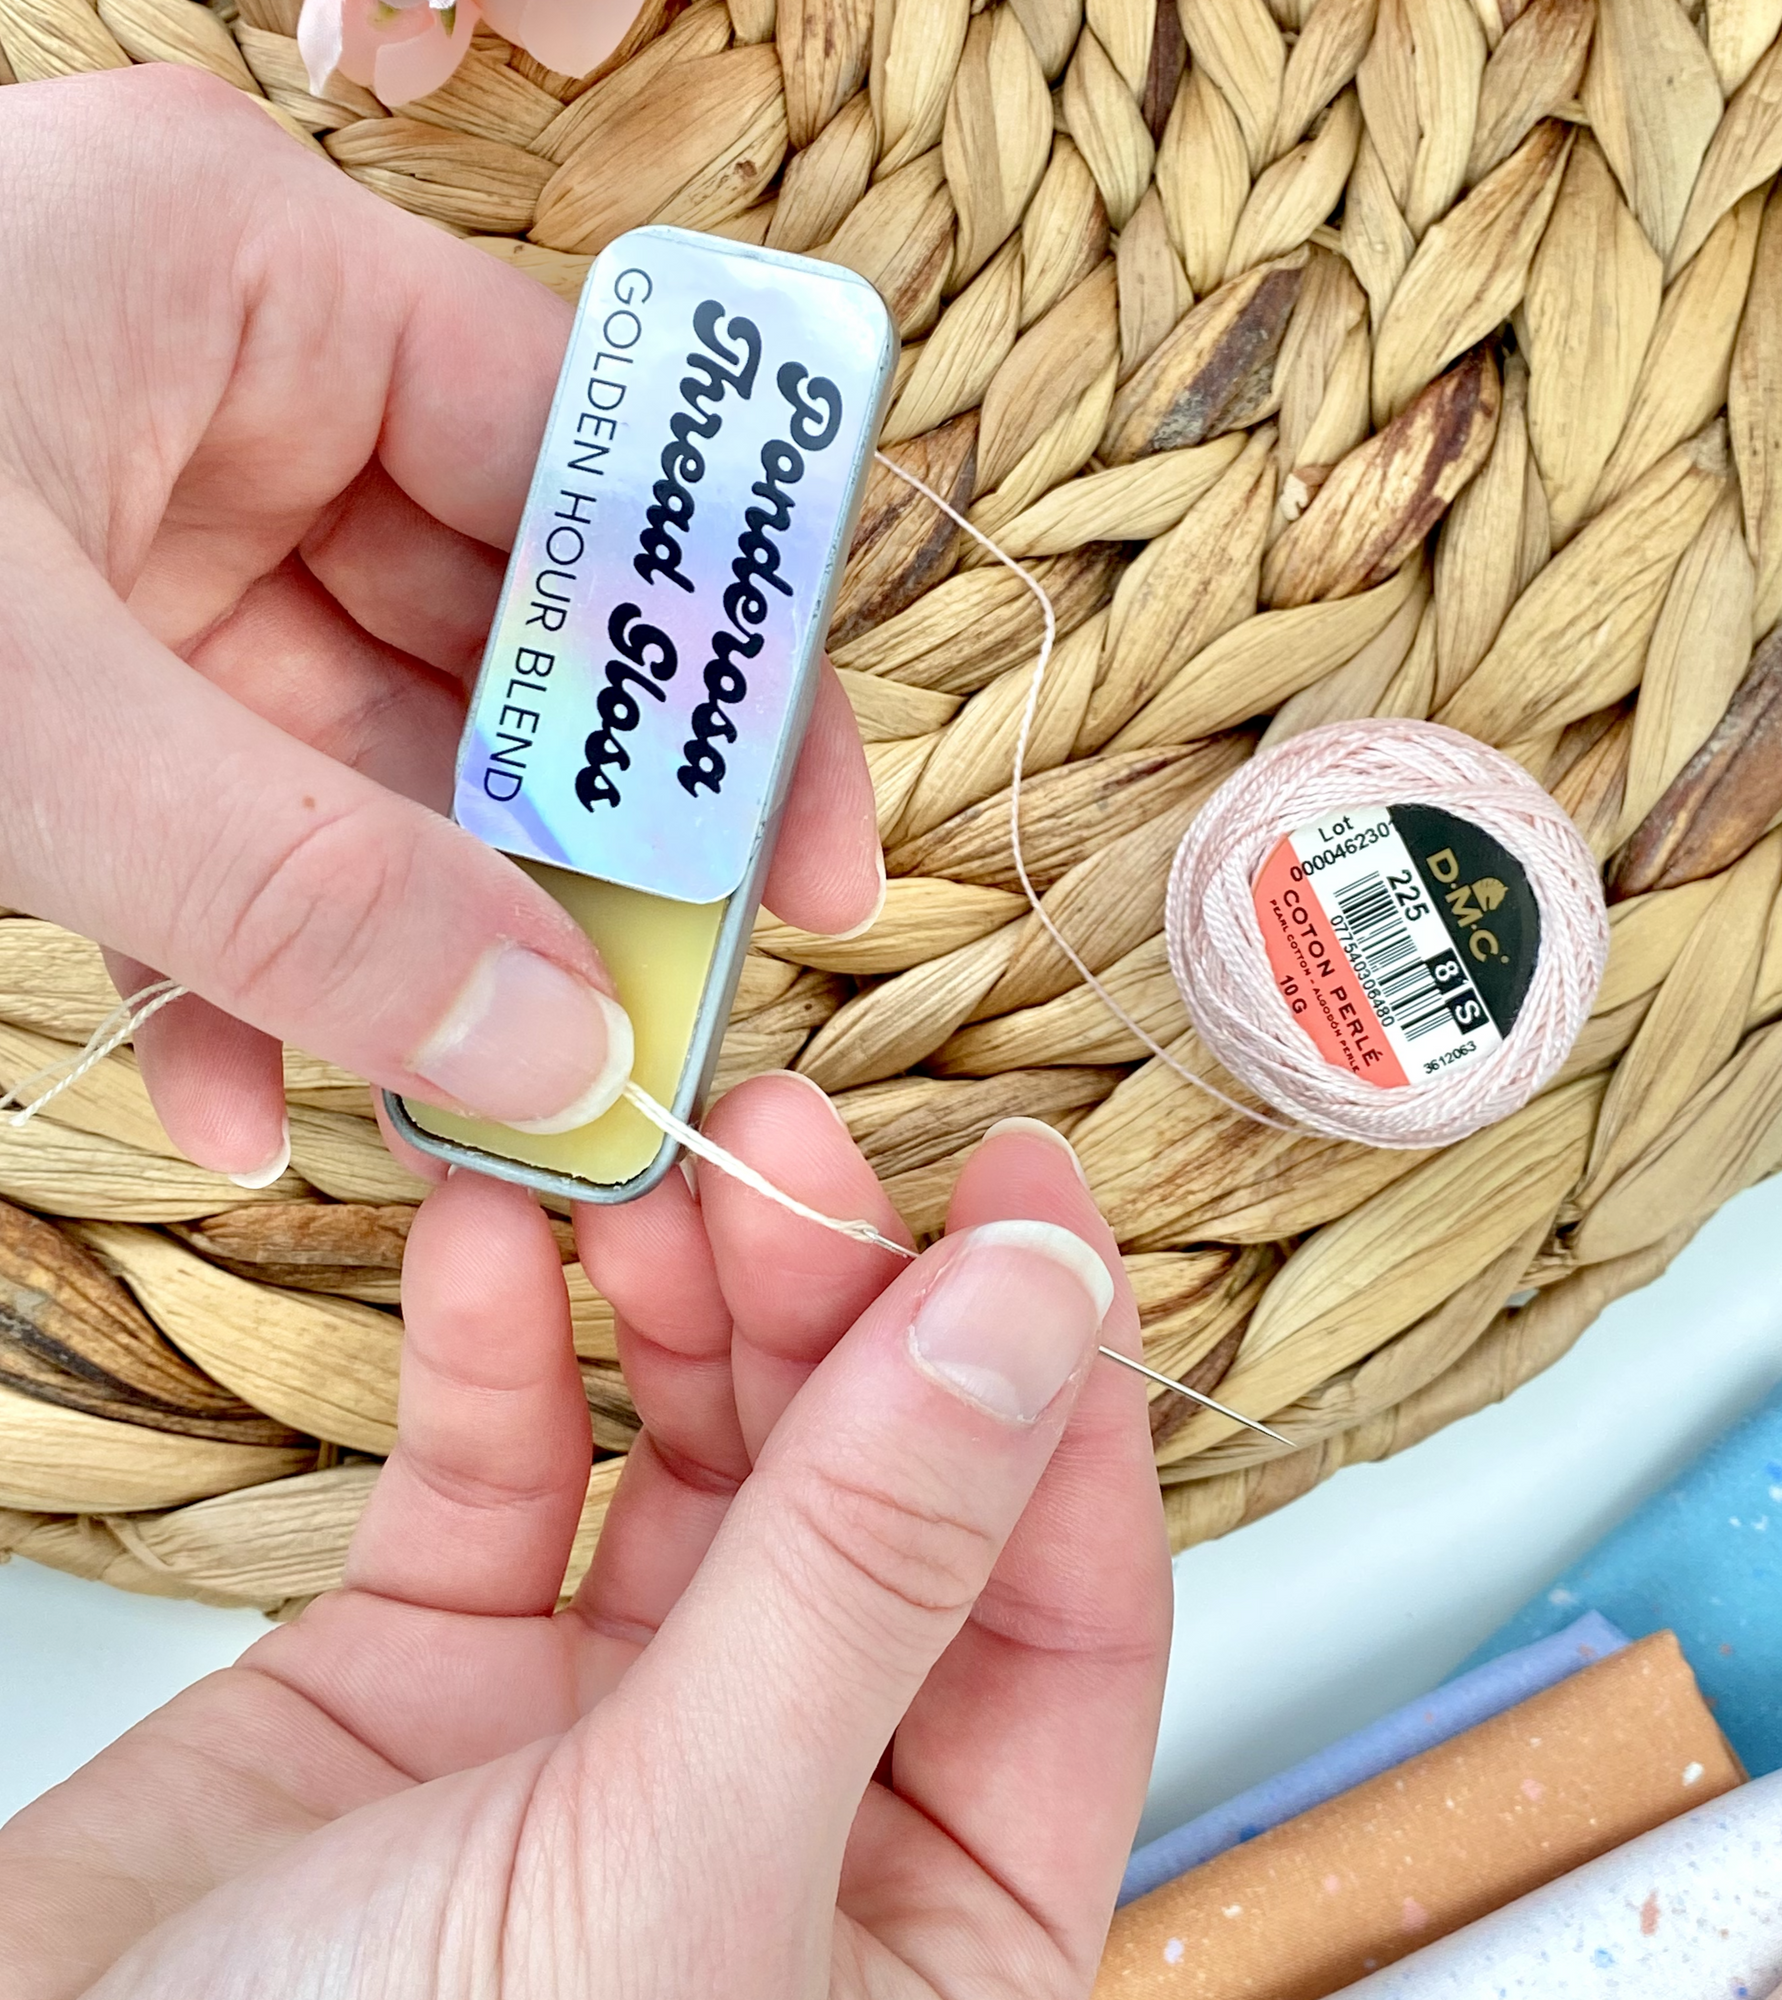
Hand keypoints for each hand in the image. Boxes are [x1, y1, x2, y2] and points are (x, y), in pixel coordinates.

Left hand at [0, 71, 879, 1178]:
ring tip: (458, 1112)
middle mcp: (226, 376)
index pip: (598, 466)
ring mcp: (142, 517)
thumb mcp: (20, 726)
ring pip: (360, 754)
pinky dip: (247, 956)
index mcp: (252, 272)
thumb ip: (312, 894)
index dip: (727, 672)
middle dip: (553, 860)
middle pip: (497, 634)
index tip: (800, 859)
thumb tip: (567, 1053)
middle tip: (637, 1031)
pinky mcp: (66, 647)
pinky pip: (225, 807)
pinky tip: (247, 1093)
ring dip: (400, 947)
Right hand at [0, 1082, 1170, 1997]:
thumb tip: (1031, 1324)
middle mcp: (792, 1811)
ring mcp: (610, 1732)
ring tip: (657, 1161)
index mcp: (928, 1928)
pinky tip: (495, 1228)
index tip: (1029, 1205)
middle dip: (842, 1305)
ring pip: (706, 1458)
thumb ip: (868, 1570)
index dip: (1060, 1398)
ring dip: (688, 1293)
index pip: (1070, 1618)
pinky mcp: (432, 1671)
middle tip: (786, 1144)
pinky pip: (505, 1468)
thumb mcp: (687, 1849)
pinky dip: (503, 1341)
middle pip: (882, 1499)